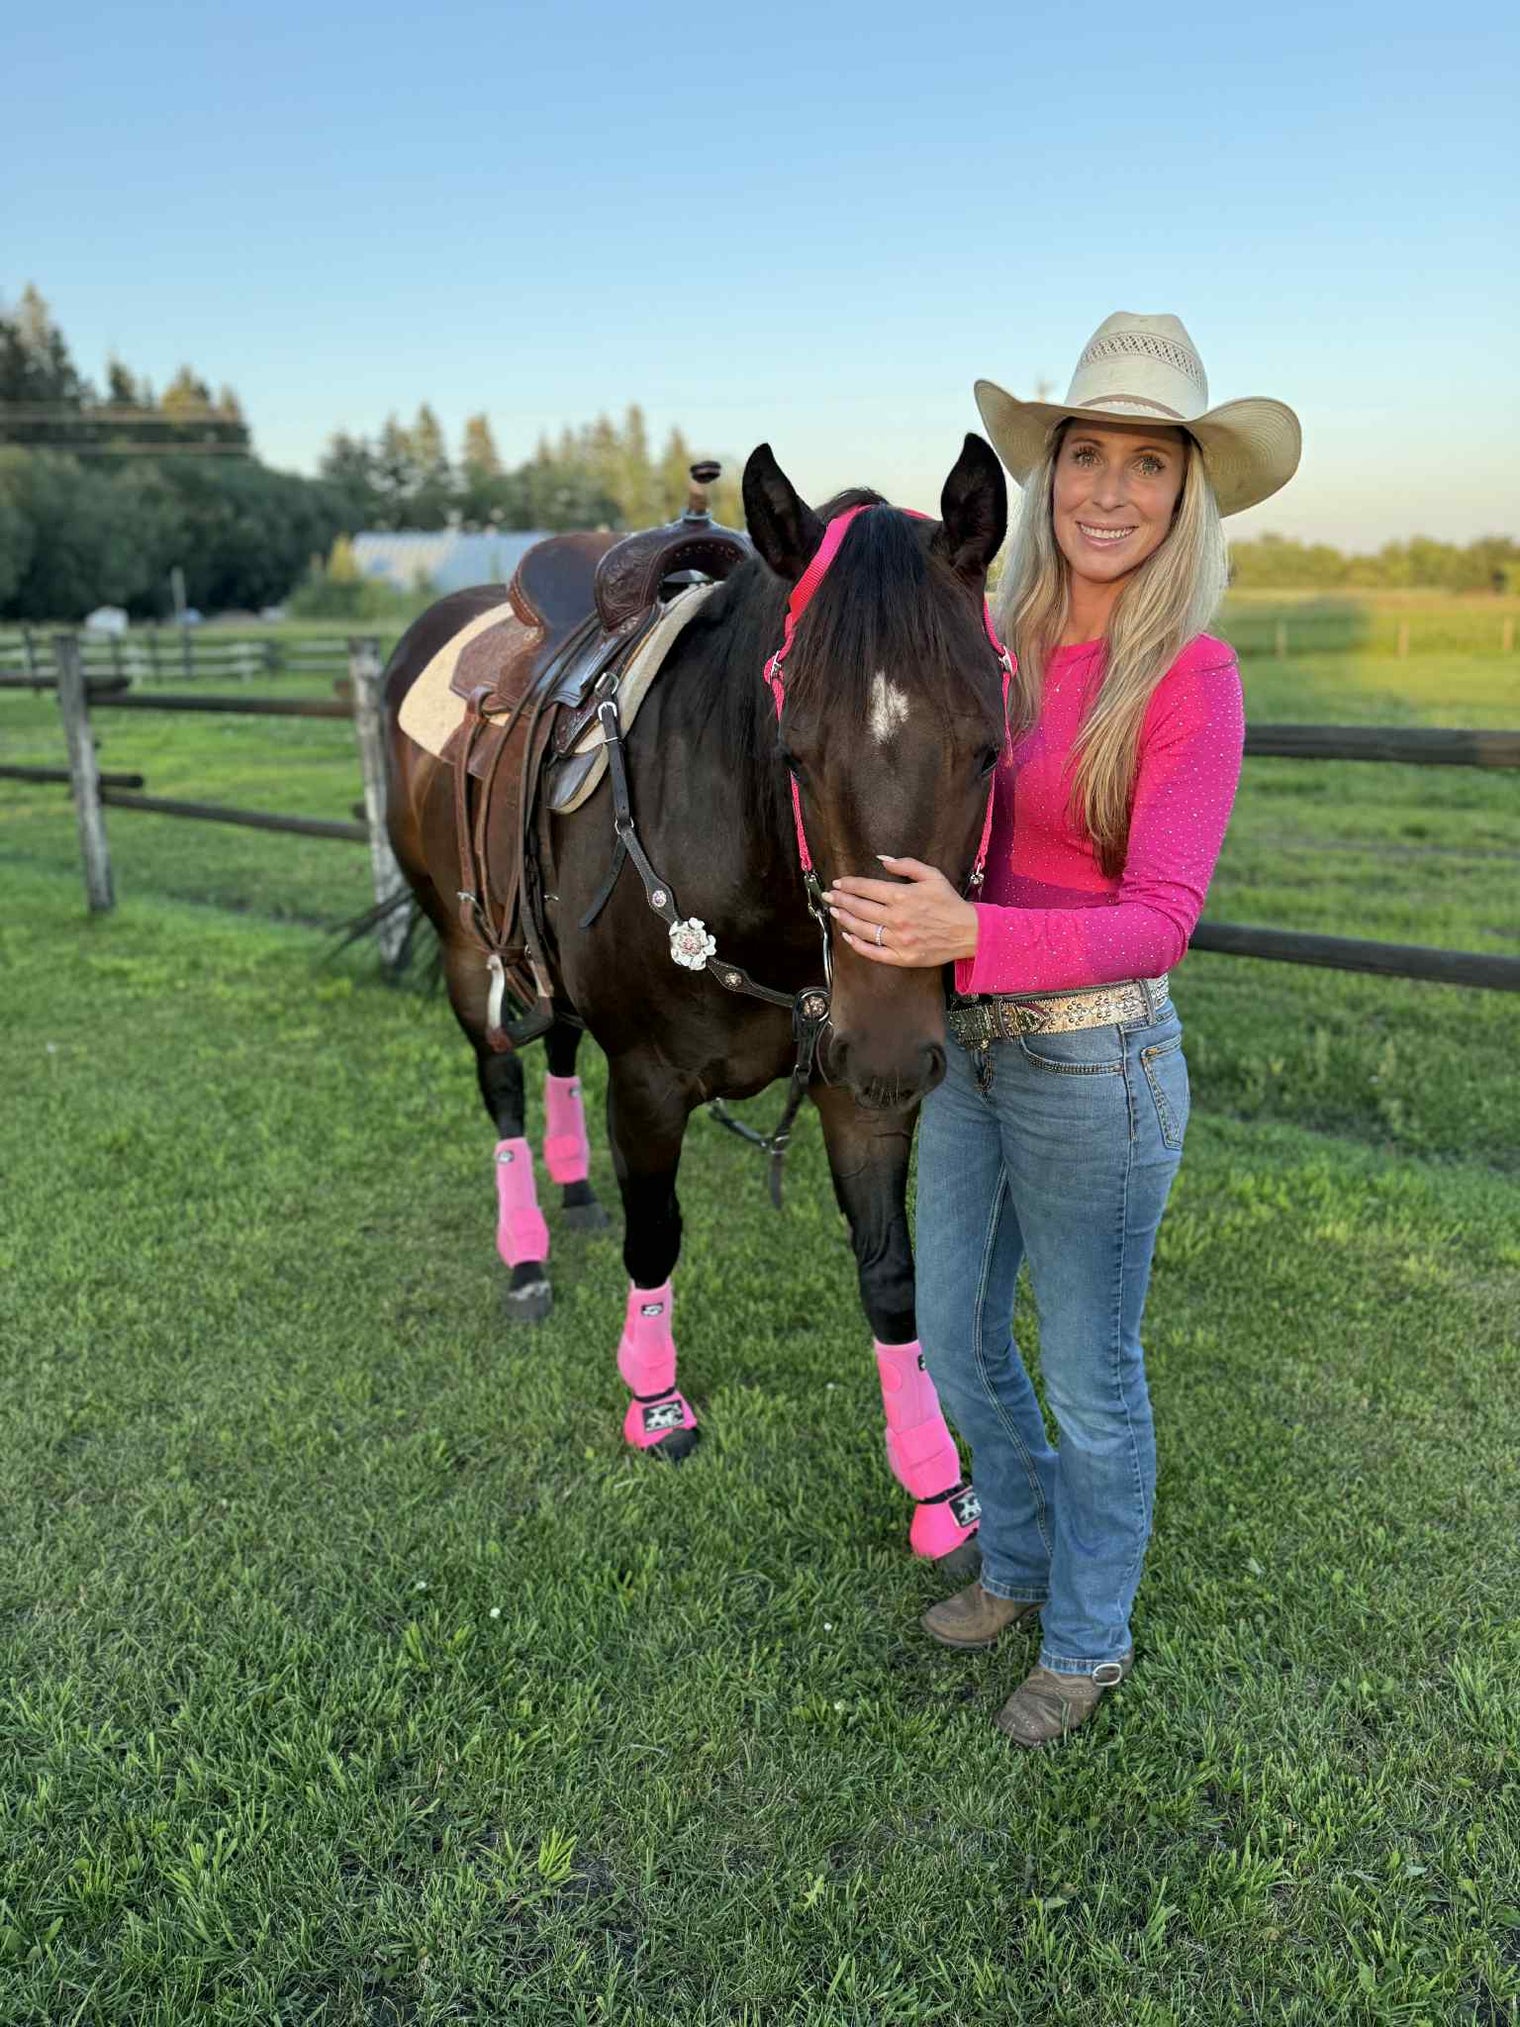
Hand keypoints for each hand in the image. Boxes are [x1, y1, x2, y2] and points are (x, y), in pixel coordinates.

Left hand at [824, 856, 978, 967]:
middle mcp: (897, 918)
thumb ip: (906, 865)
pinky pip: (873, 952)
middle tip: (829, 896)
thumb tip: (882, 860)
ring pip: (862, 929)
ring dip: (845, 919)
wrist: (968, 932)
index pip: (867, 888)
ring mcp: (898, 940)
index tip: (838, 883)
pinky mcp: (902, 957)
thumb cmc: (949, 902)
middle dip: (841, 900)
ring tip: (835, 912)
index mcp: (903, 896)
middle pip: (860, 908)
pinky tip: (848, 936)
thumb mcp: (932, 876)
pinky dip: (857, 945)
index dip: (849, 885)